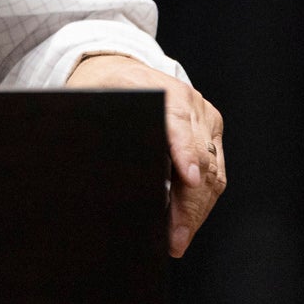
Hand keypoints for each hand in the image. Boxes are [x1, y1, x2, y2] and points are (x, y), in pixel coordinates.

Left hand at [65, 53, 224, 257]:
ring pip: (213, 171)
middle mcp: (190, 101)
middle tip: (175, 238)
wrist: (118, 65)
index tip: (189, 178)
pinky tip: (187, 222)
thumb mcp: (90, 97)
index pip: (177, 122)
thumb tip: (87, 157)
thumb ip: (93, 123)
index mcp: (160, 88)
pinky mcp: (211, 130)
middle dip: (189, 203)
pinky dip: (202, 200)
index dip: (184, 151)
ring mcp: (204, 116)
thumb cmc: (102, 86)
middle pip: (200, 157)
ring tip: (179, 239)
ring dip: (197, 210)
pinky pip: (216, 170)